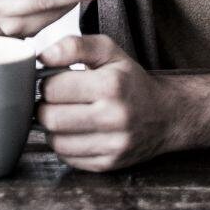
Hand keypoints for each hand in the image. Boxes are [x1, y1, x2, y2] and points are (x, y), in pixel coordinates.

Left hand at [37, 35, 179, 171]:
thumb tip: (43, 56)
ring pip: (56, 142)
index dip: (46, 84)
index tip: (53, 82)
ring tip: (64, 116)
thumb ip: (73, 46)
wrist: (166, 114)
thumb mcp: (107, 51)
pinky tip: (75, 132)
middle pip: (50, 118)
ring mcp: (113, 144)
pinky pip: (68, 158)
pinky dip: (64, 145)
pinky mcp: (110, 163)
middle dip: (45, 108)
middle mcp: (114, 117)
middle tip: (54, 102)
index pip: (52, 88)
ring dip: (52, 129)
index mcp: (111, 85)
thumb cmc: (130, 81)